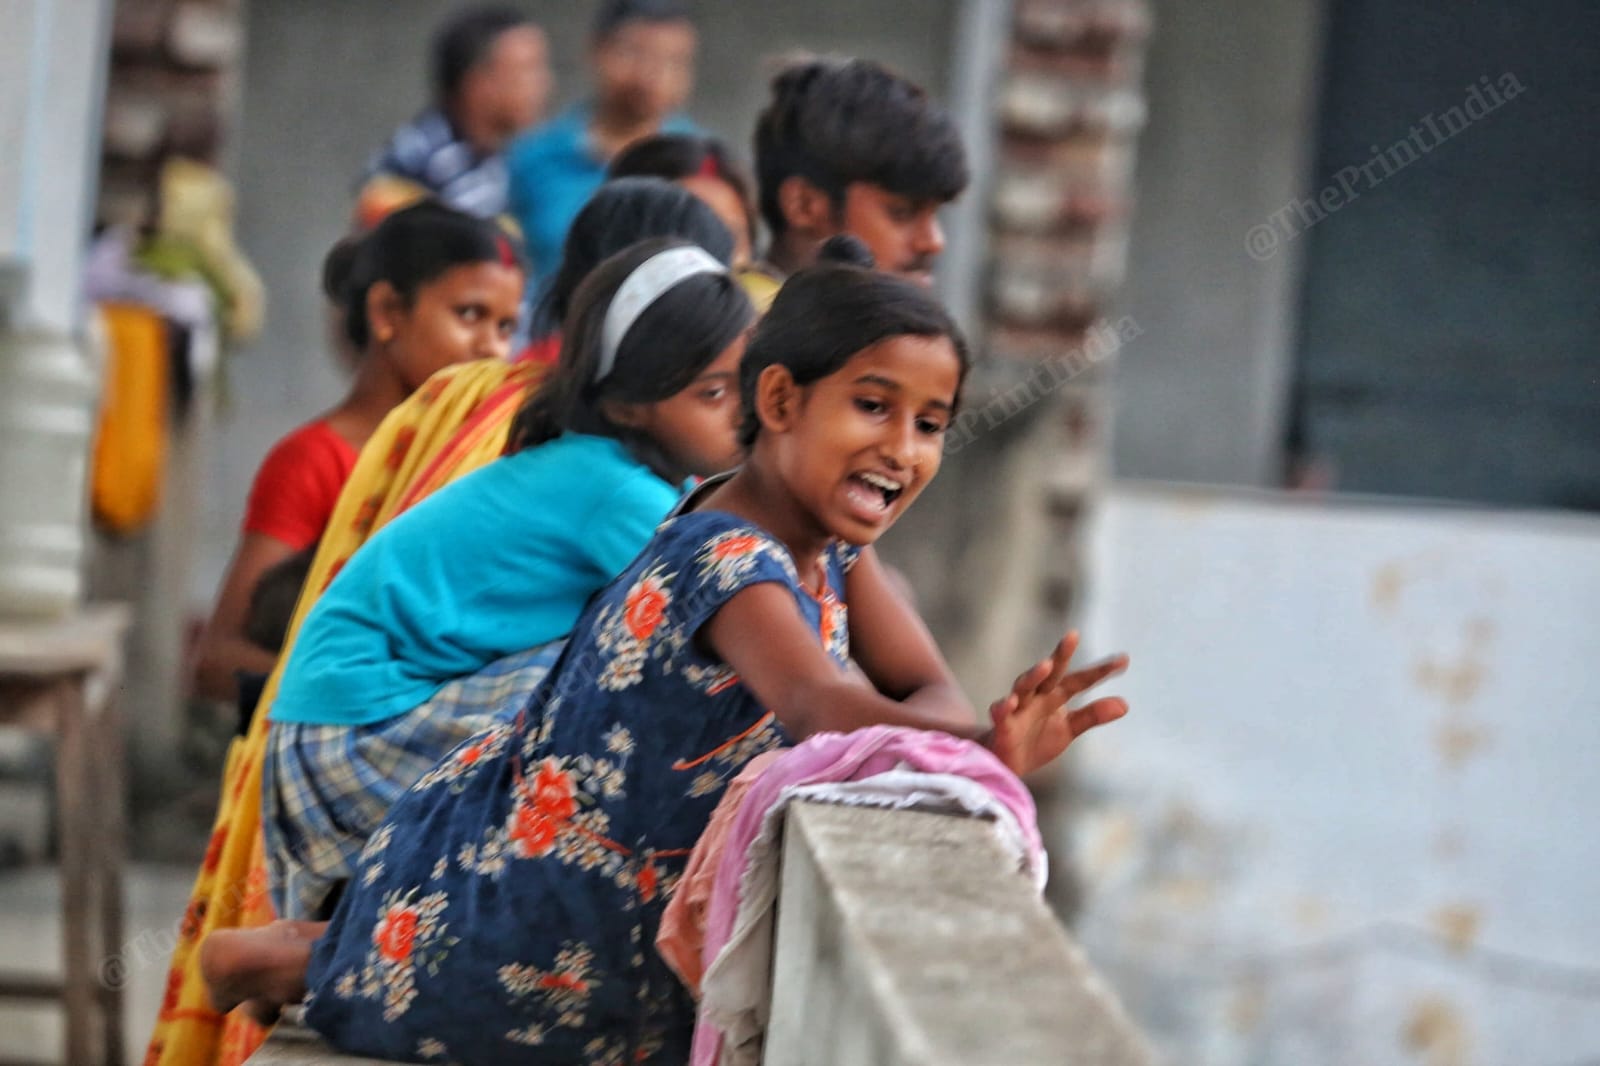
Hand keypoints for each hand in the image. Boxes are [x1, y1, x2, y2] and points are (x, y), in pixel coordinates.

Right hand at [984, 631, 1127, 776]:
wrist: (1007, 763)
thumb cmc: (1037, 739)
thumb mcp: (1069, 728)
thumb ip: (1093, 715)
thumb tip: (1125, 704)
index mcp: (1055, 695)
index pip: (1080, 680)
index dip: (1100, 671)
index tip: (1123, 660)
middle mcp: (1037, 696)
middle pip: (1050, 673)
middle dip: (1061, 655)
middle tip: (1072, 636)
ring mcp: (1018, 708)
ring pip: (1024, 686)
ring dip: (1033, 675)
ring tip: (1046, 665)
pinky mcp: (1003, 726)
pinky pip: (1001, 713)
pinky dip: (1003, 706)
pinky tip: (1010, 702)